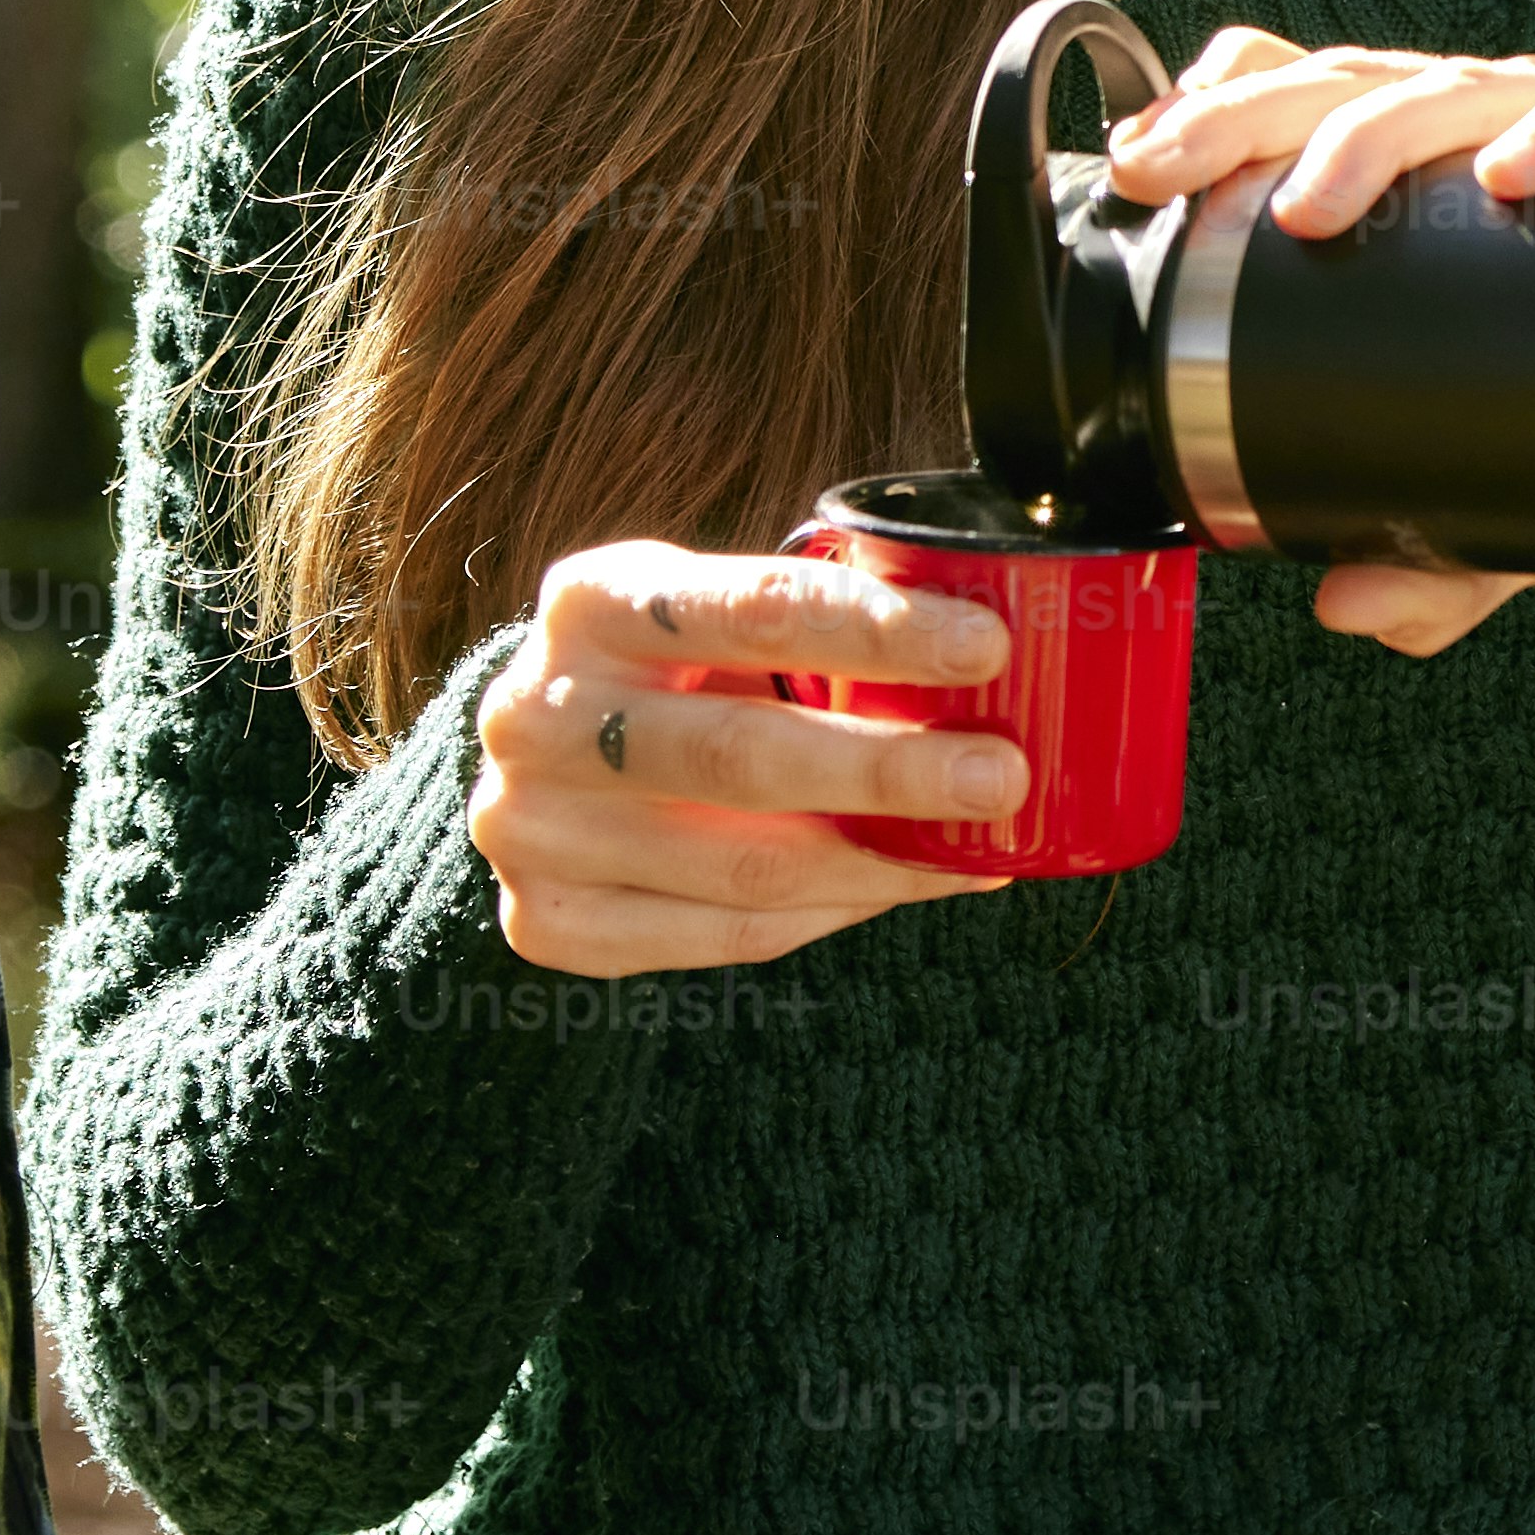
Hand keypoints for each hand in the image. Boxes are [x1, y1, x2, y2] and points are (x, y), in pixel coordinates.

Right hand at [465, 537, 1034, 974]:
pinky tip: (908, 881)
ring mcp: (532, 831)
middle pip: (740, 756)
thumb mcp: (716, 611)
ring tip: (983, 843)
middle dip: (890, 769)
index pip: (750, 604)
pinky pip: (731, 935)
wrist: (538, 758)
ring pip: (746, 865)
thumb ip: (819, 621)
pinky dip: (838, 910)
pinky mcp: (549, 925)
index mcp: (591, 600)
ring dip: (886, 859)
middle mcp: (539, 714)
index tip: (986, 646)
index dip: (875, 627)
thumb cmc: (670, 667)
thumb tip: (992, 656)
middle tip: (1002, 775)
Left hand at [1100, 27, 1534, 662]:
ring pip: (1451, 85)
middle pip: (1346, 81)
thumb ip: (1426, 558)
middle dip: (1245, 118)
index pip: (1300, 95)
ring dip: (1372, 136)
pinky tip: (1510, 175)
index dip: (1214, 110)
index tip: (1140, 164)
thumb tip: (1346, 606)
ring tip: (1314, 202)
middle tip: (1172, 171)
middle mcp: (1477, 126)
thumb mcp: (1491, 485)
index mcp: (1413, 165)